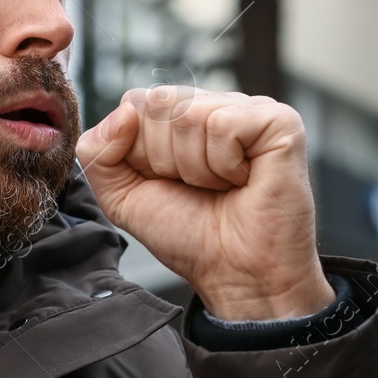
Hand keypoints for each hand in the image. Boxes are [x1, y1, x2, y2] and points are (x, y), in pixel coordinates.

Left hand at [74, 86, 333, 320]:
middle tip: (197, 188)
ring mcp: (248, 109)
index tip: (168, 184)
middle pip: (156, 103)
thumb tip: (124, 110)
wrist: (236, 274)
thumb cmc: (189, 236)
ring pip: (188, 115)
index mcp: (178, 116)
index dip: (139, 154)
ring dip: (196, 168)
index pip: (132, 103)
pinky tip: (243, 180)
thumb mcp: (122, 196)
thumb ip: (97, 151)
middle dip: (164, 160)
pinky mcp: (279, 121)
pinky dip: (224, 165)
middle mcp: (213, 105)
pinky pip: (223, 124)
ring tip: (222, 187)